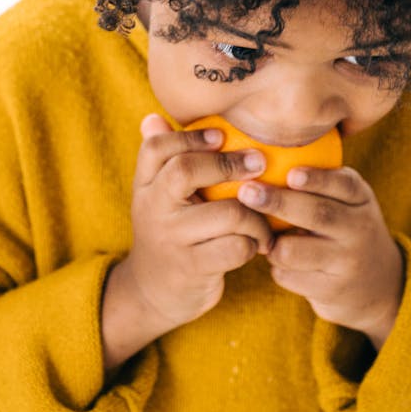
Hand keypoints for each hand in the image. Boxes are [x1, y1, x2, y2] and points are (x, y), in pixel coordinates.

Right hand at [123, 113, 273, 332]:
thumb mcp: (157, 198)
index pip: (155, 148)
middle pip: (185, 171)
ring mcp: (171, 240)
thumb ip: (160, 160)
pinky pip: (236, 248)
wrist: (153, 294)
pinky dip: (254, 244)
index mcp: (145, 186)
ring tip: (265, 219)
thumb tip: (153, 117)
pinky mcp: (192, 269)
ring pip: (226, 213)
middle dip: (229, 164)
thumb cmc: (168, 234)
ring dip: (256, 215)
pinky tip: (258, 244)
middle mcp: (152, 209)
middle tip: (260, 163)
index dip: (190, 136)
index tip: (221, 135)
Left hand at [238, 165, 404, 346]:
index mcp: (360, 199)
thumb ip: (318, 184)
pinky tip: (283, 263)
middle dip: (278, 202)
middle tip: (247, 192)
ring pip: (293, 250)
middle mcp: (359, 228)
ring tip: (266, 238)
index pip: (343, 184)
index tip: (291, 174)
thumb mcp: (346, 203)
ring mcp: (347, 262)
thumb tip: (258, 163)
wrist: (379, 285)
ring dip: (271, 243)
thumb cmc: (344, 229)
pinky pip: (288, 275)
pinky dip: (277, 267)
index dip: (317, 179)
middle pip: (317, 214)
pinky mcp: (332, 290)